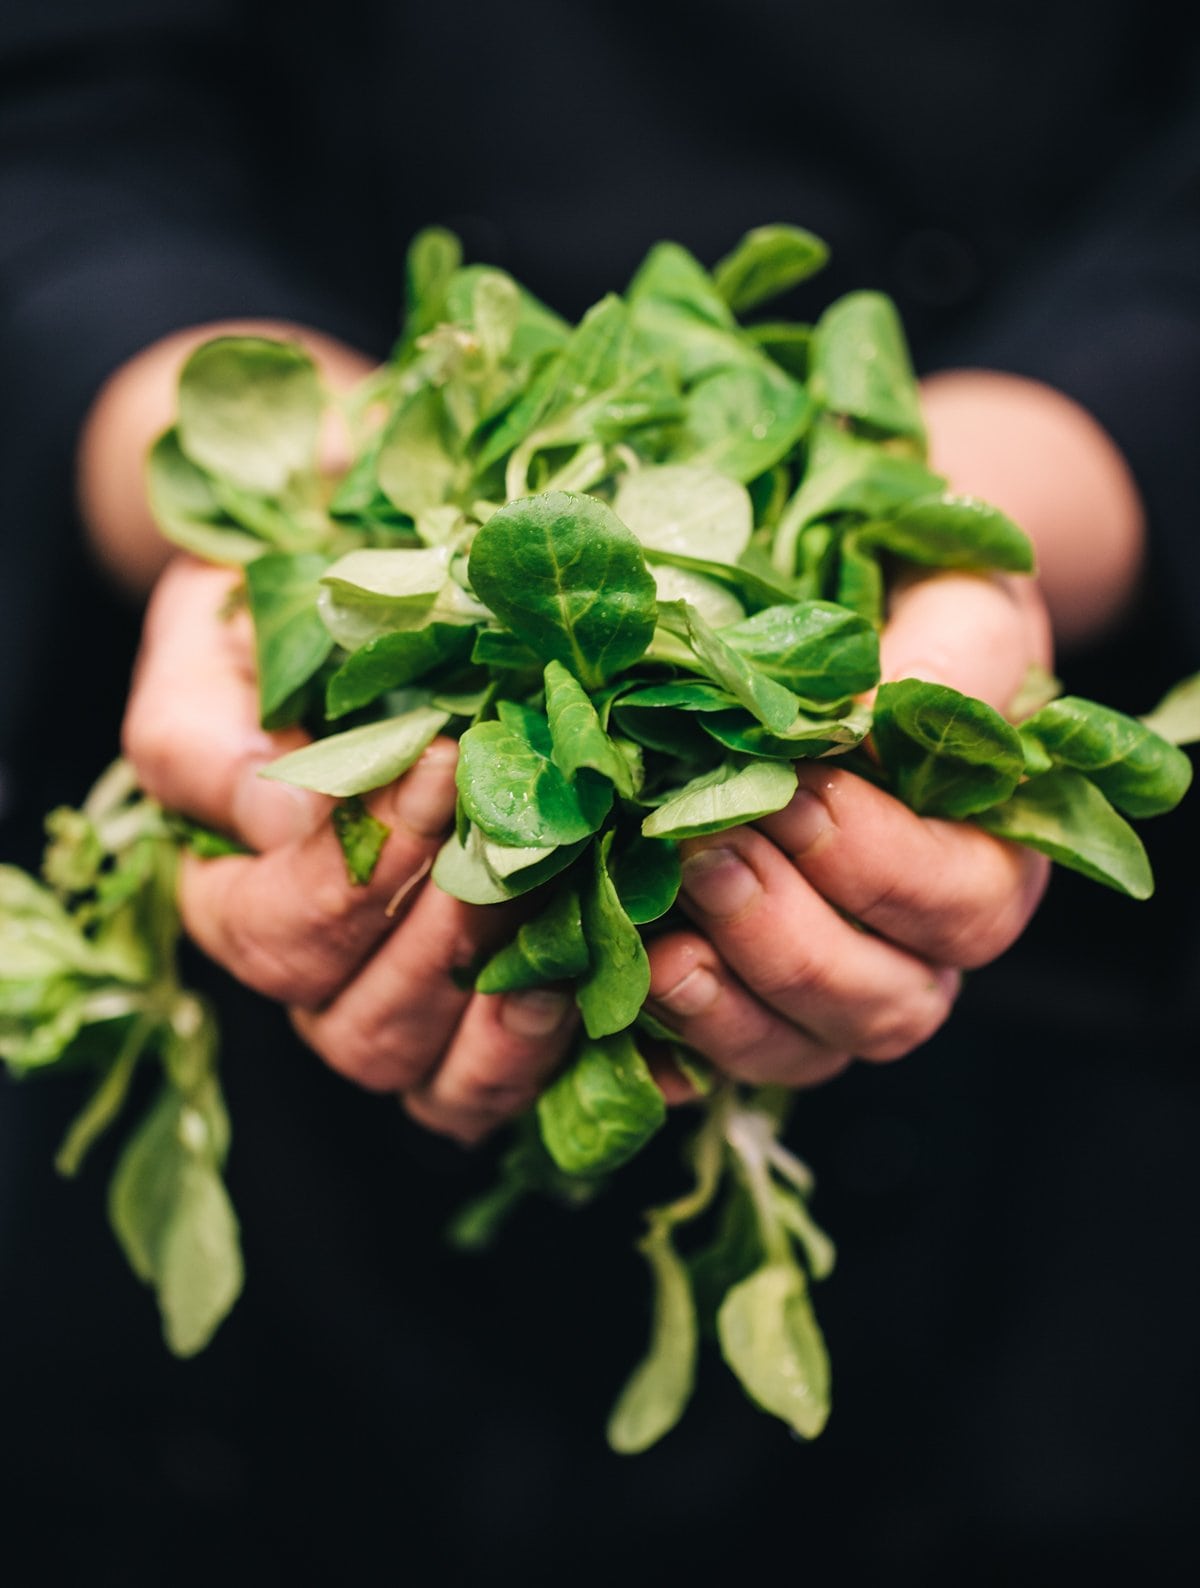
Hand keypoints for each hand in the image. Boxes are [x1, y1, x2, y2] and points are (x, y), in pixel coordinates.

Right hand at [123, 557, 580, 1142]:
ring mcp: (411, 1013)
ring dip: (507, 1009)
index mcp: (239, 897)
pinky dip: (564, 1057)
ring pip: (438, 1078)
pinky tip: (610, 997)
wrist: (364, 609)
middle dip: (448, 936)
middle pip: (361, 1027)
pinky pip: (515, 1084)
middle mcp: (324, 978)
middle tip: (526, 841)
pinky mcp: (498, 1021)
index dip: (358, 870)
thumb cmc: (275, 624)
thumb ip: (209, 741)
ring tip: (574, 920)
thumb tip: (285, 824)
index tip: (447, 762)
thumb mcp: (212, 650)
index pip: (277, 935)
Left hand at [643, 569, 1053, 1096]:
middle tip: (707, 856)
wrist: (857, 618)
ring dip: (730, 1006)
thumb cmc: (920, 615)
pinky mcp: (744, 998)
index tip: (794, 792)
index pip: (955, 904)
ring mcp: (832, 987)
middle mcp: (919, 947)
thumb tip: (871, 717)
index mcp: (989, 860)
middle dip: (789, 939)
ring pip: (803, 1048)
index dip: (875, 863)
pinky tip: (629, 984)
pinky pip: (717, 1060)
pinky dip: (672, 1036)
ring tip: (663, 942)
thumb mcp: (959, 606)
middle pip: (883, 1001)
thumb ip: (951, 658)